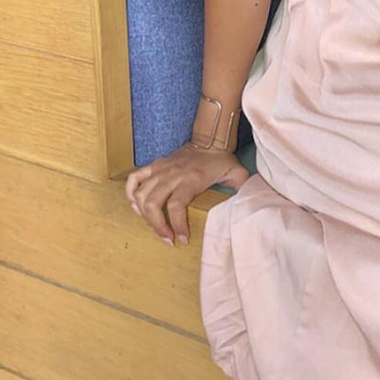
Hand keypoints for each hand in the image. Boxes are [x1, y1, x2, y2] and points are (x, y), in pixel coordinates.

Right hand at [125, 144, 250, 246]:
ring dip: (143, 215)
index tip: (181, 240)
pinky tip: (136, 208)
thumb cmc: (222, 160)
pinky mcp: (154, 166)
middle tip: (167, 240)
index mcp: (191, 178)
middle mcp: (172, 174)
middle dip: (157, 226)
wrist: (210, 138)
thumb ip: (243, 189)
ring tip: (155, 228)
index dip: (176, 225)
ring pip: (140, 194)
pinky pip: (134, 179)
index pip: (176, 205)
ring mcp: (161, 169)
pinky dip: (130, 194)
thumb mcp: (237, 174)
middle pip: (153, 203)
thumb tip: (249, 204)